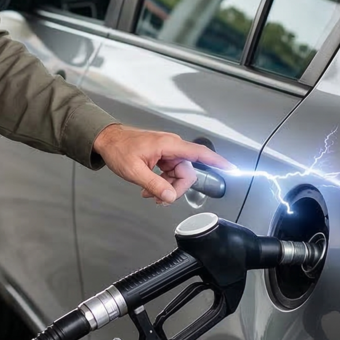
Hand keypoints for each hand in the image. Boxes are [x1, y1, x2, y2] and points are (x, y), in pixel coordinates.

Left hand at [93, 124, 232, 204]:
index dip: (217, 162)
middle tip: (159, 198)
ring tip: (149, 195)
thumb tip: (169, 197)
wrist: (107, 140)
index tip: (231, 169)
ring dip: (166, 188)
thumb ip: (154, 185)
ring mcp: (167, 152)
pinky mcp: (162, 156)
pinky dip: (162, 183)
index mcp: (169, 145)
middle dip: (175, 189)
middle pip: (187, 173)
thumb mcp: (134, 171)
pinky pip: (170, 173)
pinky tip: (149, 190)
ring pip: (178, 176)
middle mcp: (171, 146)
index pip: (199, 153)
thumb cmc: (119, 149)